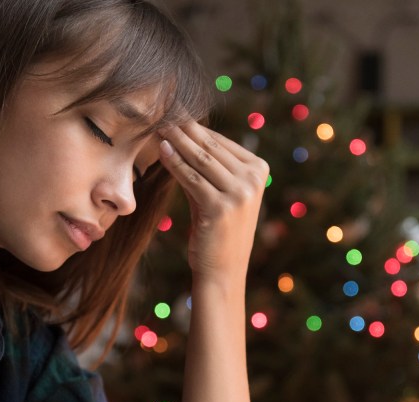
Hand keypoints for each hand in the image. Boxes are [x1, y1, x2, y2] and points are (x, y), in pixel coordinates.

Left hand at [158, 122, 268, 282]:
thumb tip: (181, 133)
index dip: (195, 128)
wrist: (223, 271)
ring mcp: (240, 193)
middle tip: (162, 113)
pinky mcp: (220, 207)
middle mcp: (253, 179)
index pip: (221, 142)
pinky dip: (174, 163)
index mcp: (259, 170)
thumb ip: (207, 166)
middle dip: (184, 129)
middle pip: (210, 147)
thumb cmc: (217, 231)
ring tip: (158, 127)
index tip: (174, 114)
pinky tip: (162, 151)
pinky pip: (191, 178)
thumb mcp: (218, 192)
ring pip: (200, 159)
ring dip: (177, 141)